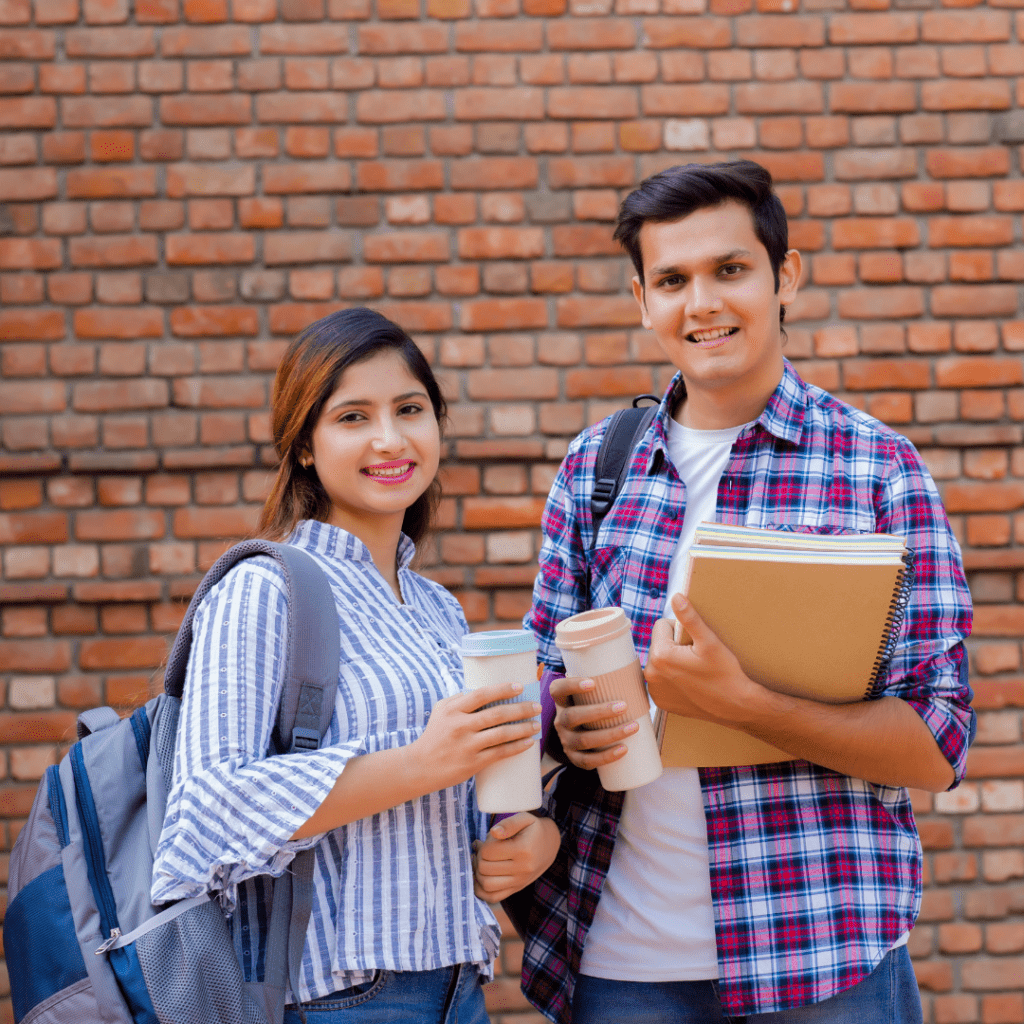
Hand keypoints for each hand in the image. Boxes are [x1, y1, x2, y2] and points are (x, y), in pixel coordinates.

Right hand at [412, 683, 541, 792]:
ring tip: (536, 725)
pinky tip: (528, 743)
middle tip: (536, 706)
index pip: (481, 694)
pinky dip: (517, 747)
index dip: (502, 689)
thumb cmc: (434, 735)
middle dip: (521, 709)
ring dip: (523, 728)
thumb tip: (485, 691)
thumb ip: (460, 699)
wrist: (419, 766)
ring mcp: (467, 745)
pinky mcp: (473, 763)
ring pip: (501, 734)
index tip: (519, 686)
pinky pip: (500, 753)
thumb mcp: (440, 710)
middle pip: (496, 713)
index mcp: (453, 709)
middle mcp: (460, 726)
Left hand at [473, 812, 560, 902]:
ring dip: (477, 873)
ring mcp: (519, 882)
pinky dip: (481, 890)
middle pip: (485, 869)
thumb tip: (493, 832)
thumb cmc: (534, 829)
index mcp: (522, 850)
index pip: (488, 852)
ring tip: (481, 861)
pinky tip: (480, 876)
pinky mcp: (517, 888)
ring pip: (486, 885)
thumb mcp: (524, 818)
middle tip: (481, 849)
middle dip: (478, 857)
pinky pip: (493, 897)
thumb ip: (508, 824)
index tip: (485, 840)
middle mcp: (522, 869)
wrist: (551, 844)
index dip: (482, 845)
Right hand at [548, 675, 638, 770]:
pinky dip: (607, 756)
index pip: (558, 690)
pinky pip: (588, 760)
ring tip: (633, 727)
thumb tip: (644, 671)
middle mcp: (559, 721)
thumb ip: (608, 682)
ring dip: (610, 734)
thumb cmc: (593, 706)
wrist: (580, 734)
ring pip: (584, 740)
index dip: (572, 685)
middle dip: (599, 712)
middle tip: (623, 706)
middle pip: (572, 716)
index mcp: (561, 701)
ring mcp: (566, 740)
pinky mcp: (574, 757)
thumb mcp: (591, 694)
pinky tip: (623, 749)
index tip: (593, 682)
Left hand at [645, 594, 760, 722]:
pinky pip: (661, 679)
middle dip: (674, 646)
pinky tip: (689, 683)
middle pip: (659, 644)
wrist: (736, 706)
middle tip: (696, 658)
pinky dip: (672, 679)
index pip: (661, 626)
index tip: (694, 643)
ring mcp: (654, 690)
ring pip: (659, 661)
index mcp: (660, 655)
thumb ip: (689, 618)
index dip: (679, 630)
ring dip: (672, 662)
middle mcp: (651, 674)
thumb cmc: (725, 673)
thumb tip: (676, 597)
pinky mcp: (660, 702)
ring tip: (693, 670)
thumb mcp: (709, 642)